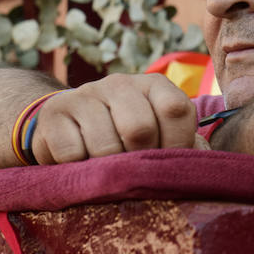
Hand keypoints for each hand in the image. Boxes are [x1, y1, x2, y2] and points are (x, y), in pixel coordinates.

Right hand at [31, 74, 197, 163]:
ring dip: (106, 168)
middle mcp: (120, 83)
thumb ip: (180, 145)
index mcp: (152, 85)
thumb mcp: (155, 134)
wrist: (65, 127)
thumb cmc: (122, 137)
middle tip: (131, 170)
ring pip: (105, 144)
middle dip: (138, 160)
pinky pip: (72, 152)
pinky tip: (79, 162)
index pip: (176, 109)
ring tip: (104, 167)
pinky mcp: (53, 115)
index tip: (166, 165)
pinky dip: (78, 168)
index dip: (175, 145)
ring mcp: (84, 95)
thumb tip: (199, 168)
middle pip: (140, 128)